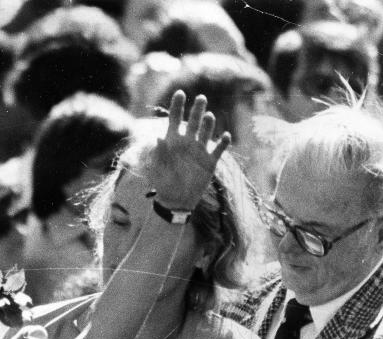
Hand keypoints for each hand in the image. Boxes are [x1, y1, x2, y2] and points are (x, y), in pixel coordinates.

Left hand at [149, 91, 230, 210]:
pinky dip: (223, 143)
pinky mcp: (210, 162)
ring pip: (207, 132)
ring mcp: (200, 151)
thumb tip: (157, 138)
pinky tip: (225, 136)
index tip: (180, 92)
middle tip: (201, 98)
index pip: (175, 120)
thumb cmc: (163, 183)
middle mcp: (187, 143)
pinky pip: (219, 150)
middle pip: (194, 122)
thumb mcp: (157, 169)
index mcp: (172, 142)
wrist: (175, 200)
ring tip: (209, 116)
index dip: (177, 106)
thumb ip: (158, 154)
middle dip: (197, 110)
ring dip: (209, 124)